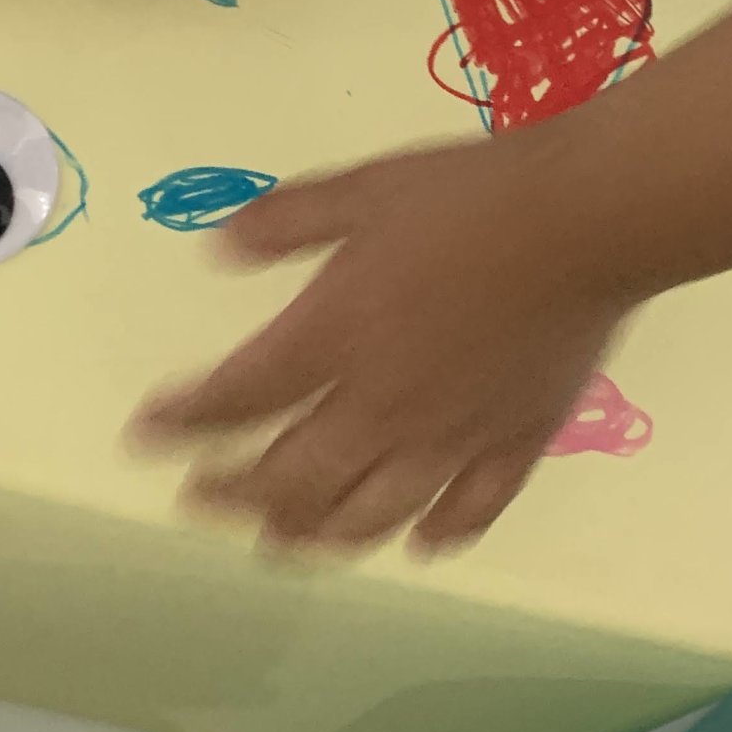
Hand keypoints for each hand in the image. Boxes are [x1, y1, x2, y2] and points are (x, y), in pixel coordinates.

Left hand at [132, 125, 628, 554]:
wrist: (586, 219)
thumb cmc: (468, 195)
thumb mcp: (361, 188)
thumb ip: (287, 222)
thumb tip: (217, 250)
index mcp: (334, 337)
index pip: (239, 398)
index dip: (185, 422)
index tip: (145, 438)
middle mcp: (381, 407)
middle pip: (291, 477)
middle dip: (233, 495)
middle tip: (199, 499)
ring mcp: (450, 438)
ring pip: (369, 515)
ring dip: (315, 535)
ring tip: (283, 543)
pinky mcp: (515, 447)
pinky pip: (470, 513)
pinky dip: (439, 535)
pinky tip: (420, 543)